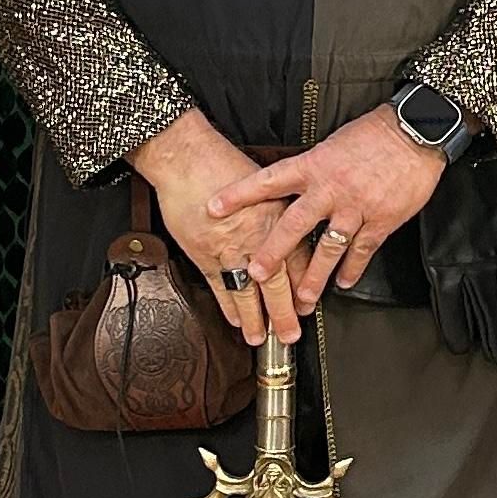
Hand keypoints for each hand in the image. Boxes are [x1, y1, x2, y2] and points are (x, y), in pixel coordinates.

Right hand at [129, 109, 312, 348]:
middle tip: (291, 334)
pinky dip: (228, 306)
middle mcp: (258, 236)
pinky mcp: (205, 253)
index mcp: (278, 217)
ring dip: (256, 319)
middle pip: (277, 284)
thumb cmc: (223, 165)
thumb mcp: (265, 185)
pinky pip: (220, 287)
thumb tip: (290, 232)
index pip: (298, 261)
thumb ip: (278, 211)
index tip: (308, 305)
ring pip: (249, 292)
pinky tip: (235, 320)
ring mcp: (230, 248)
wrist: (188, 159)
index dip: (304, 287)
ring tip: (262, 338)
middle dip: (285, 313)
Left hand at [206, 105, 446, 310]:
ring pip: (328, 248)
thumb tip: (292, 183)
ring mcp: (356, 207)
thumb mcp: (334, 144)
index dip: (239, 194)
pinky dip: (352, 269)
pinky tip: (343, 282)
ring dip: (313, 277)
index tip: (213, 207)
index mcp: (315, 165)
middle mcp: (331, 189)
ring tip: (301, 298)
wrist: (416, 131)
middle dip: (273, 253)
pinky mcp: (381, 220)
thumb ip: (313, 167)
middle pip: (294, 225)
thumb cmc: (375, 133)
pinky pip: (362, 250)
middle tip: (255, 274)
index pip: (269, 181)